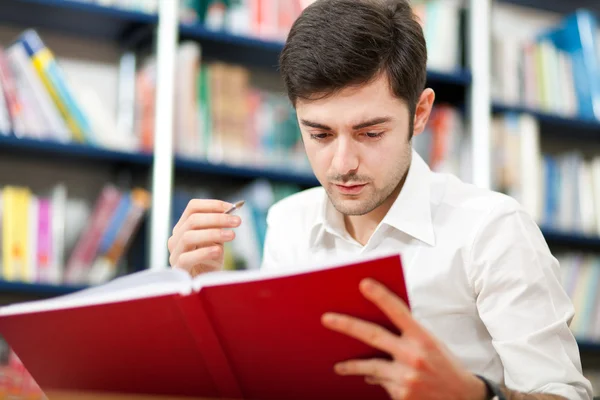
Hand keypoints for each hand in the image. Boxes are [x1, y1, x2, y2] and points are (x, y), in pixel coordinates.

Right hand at [168, 199, 240, 276]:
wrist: (204, 284)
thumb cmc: (209, 261)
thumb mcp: (216, 240)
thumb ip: (219, 227)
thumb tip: (231, 212)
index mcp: (184, 227)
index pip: (193, 207)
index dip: (212, 205)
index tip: (231, 208)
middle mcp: (176, 238)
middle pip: (193, 220)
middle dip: (218, 218)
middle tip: (237, 221)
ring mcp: (175, 253)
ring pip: (188, 236)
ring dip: (213, 233)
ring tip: (232, 235)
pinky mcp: (178, 268)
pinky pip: (187, 258)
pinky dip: (204, 252)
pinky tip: (218, 251)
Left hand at [322, 278, 486, 399]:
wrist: (463, 399)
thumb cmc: (446, 366)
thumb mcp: (432, 344)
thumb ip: (408, 333)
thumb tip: (376, 325)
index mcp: (424, 338)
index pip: (399, 312)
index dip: (381, 296)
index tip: (364, 283)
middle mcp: (414, 356)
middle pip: (374, 336)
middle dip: (347, 325)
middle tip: (327, 319)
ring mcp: (406, 377)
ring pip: (371, 366)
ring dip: (352, 366)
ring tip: (339, 366)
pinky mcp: (402, 394)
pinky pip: (381, 382)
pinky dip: (375, 379)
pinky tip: (370, 377)